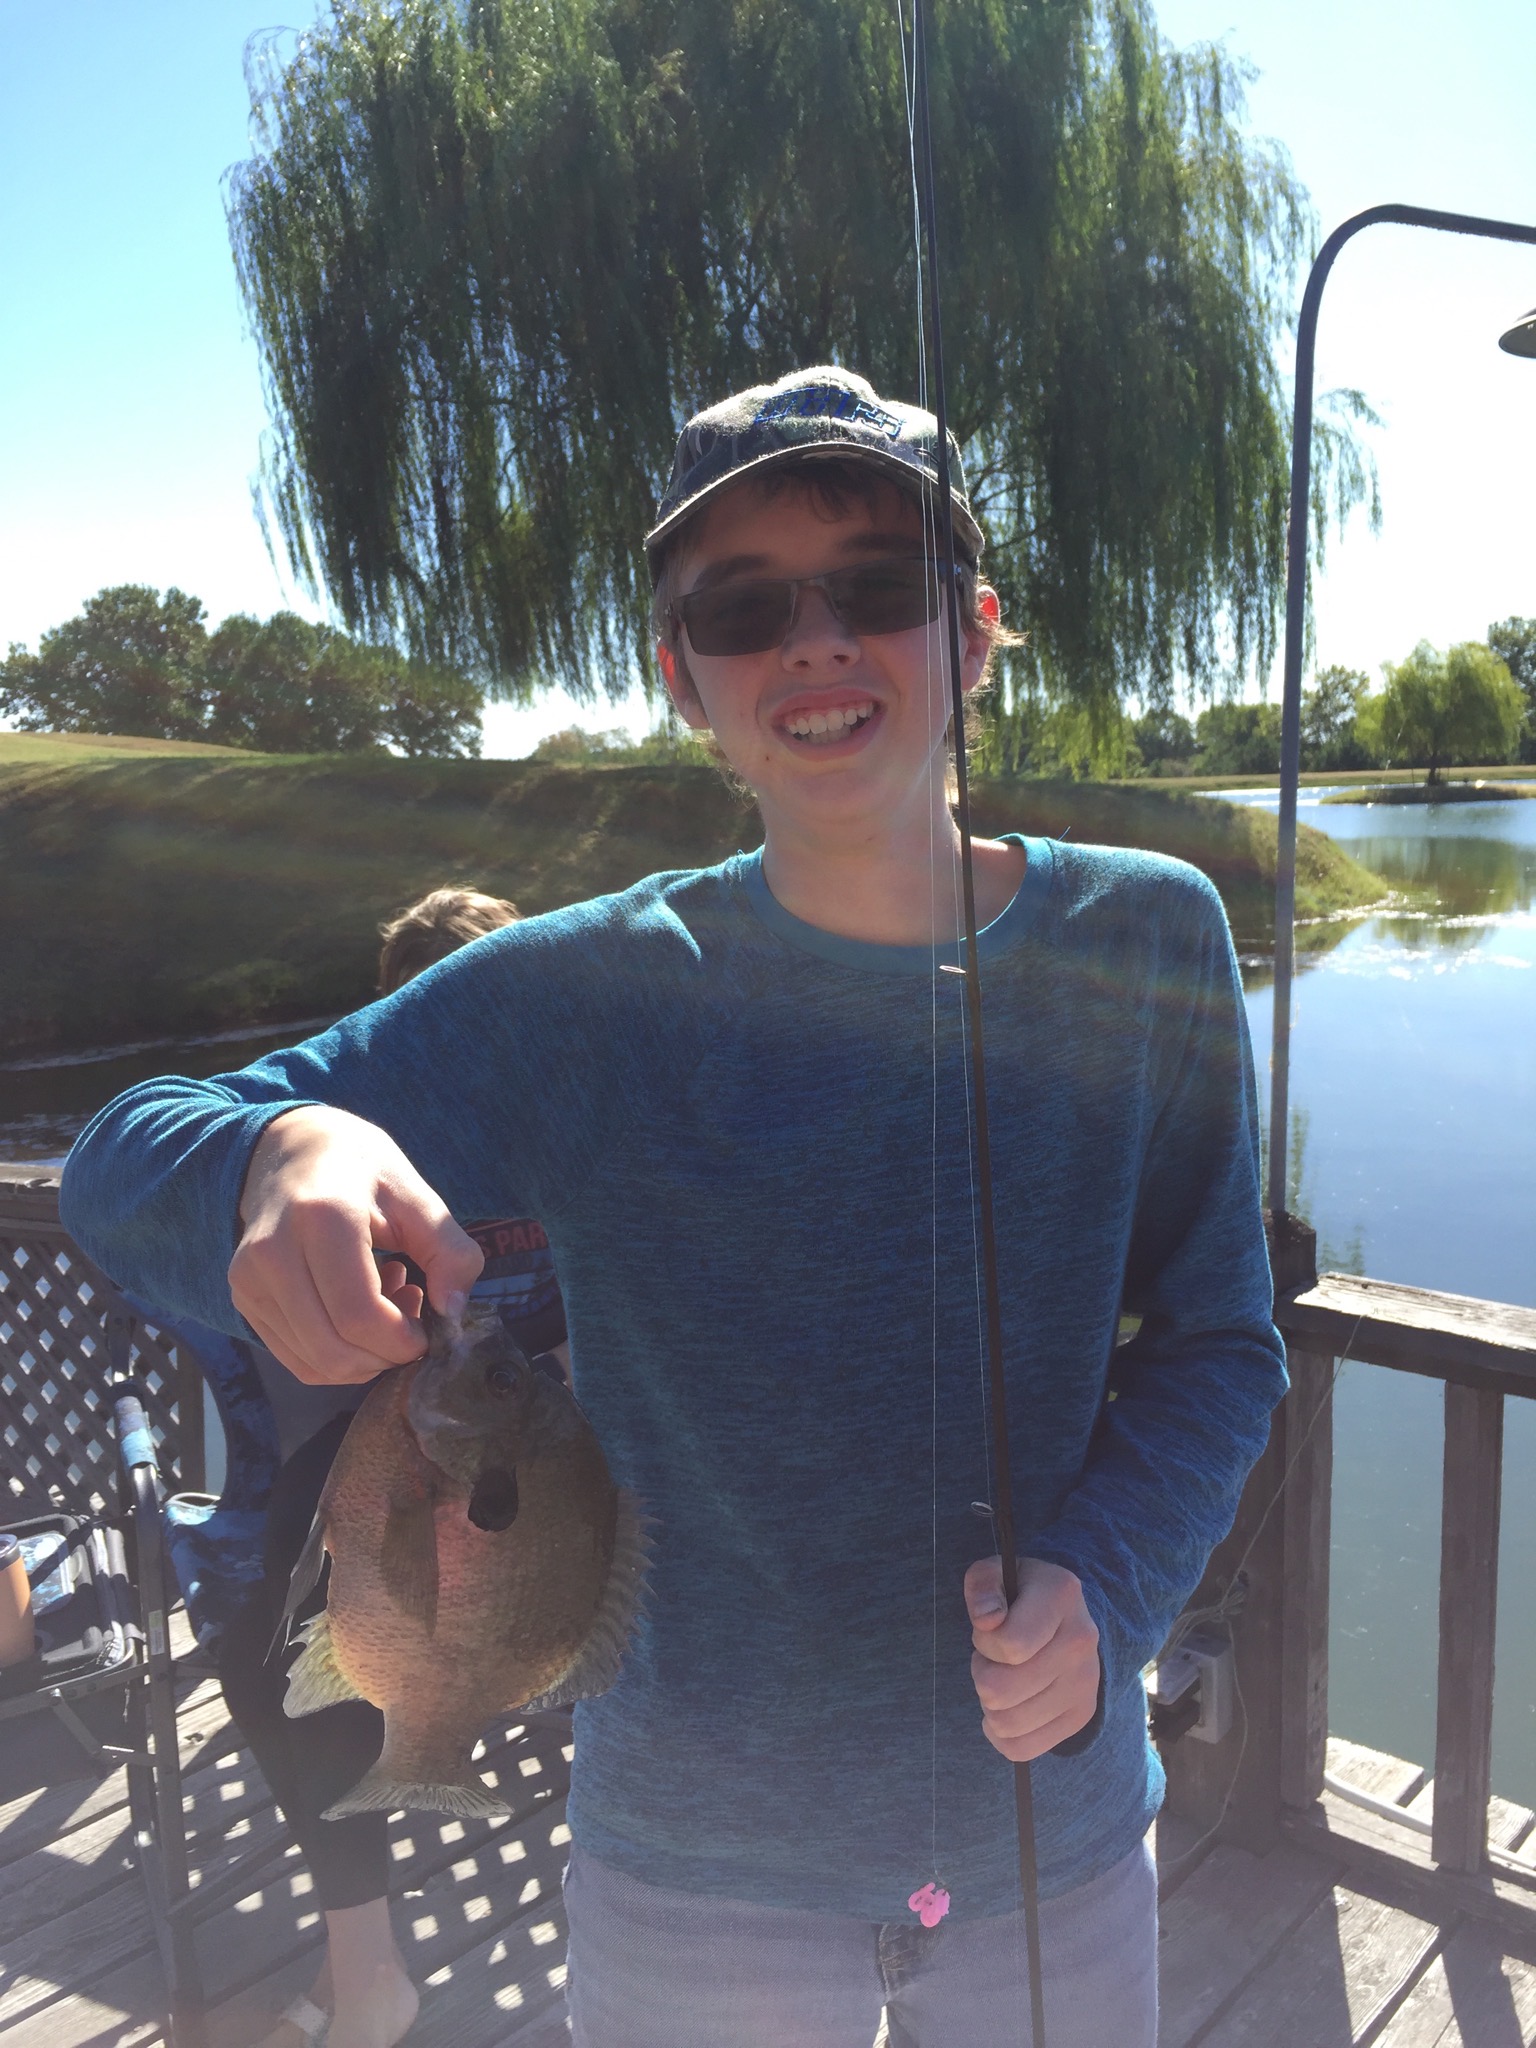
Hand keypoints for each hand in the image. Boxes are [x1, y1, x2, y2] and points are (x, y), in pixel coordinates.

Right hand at [230, 1106, 483, 1384]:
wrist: (292, 1150)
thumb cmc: (362, 1170)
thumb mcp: (418, 1196)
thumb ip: (451, 1251)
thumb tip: (453, 1312)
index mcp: (323, 1217)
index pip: (359, 1315)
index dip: (402, 1341)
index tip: (428, 1328)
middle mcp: (274, 1251)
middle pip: (335, 1350)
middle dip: (387, 1355)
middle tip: (411, 1312)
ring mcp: (250, 1278)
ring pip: (315, 1364)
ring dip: (364, 1356)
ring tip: (385, 1303)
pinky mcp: (243, 1297)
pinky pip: (297, 1360)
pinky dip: (337, 1354)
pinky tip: (354, 1310)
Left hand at [965, 1557, 1100, 1762]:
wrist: (1064, 1618)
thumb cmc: (1018, 1596)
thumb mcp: (994, 1573)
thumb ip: (982, 1586)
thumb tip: (987, 1620)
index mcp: (1062, 1595)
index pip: (1009, 1645)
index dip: (985, 1641)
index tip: (990, 1627)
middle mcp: (1082, 1640)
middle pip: (1002, 1690)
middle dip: (982, 1673)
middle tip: (992, 1658)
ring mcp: (1087, 1683)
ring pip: (1008, 1723)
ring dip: (990, 1703)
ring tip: (1003, 1678)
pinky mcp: (1081, 1716)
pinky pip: (1021, 1748)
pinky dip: (1001, 1734)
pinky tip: (1007, 1708)